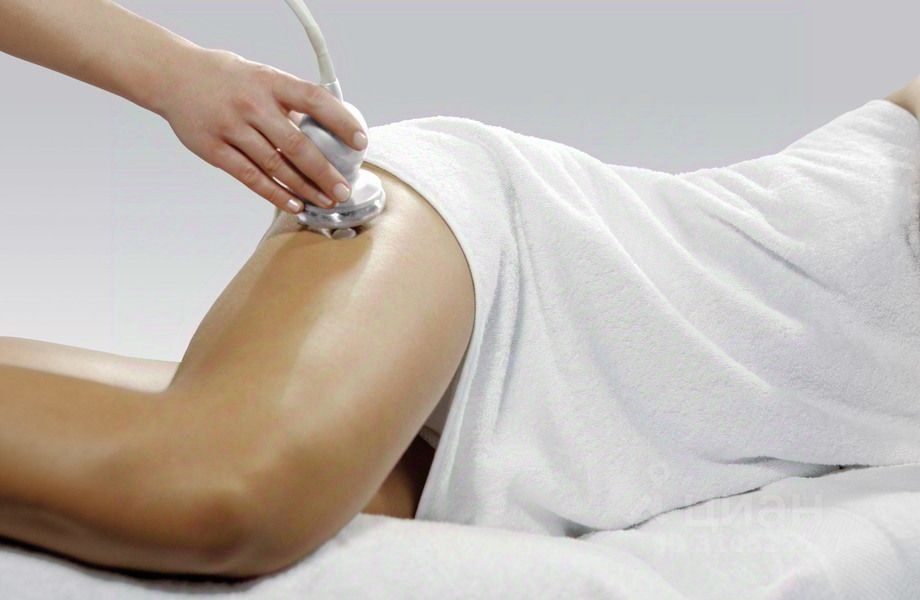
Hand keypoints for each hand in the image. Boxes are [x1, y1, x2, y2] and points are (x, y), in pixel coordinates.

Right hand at [154, 47, 367, 213]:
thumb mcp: (261, 76)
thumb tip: (327, 132)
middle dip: (324, 172)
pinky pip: (250, 177)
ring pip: (275, 166)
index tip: (359, 141)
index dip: (340, 121)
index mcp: (270, 81)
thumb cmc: (226, 78)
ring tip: (324, 201)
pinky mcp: (214, 149)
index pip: (314, 99)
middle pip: (296, 144)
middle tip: (343, 190)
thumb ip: (289, 102)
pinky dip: (275, 193)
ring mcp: (231, 127)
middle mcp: (252, 104)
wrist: (172, 75)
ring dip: (304, 188)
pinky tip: (294, 204)